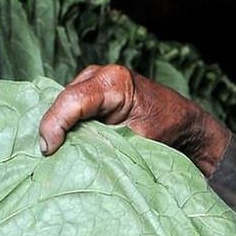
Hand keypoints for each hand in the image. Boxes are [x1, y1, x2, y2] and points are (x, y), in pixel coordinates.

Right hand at [36, 63, 231, 173]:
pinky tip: (62, 146)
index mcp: (114, 82)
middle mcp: (99, 75)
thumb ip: (105, 145)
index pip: (72, 101)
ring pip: (61, 106)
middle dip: (51, 129)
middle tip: (49, 157)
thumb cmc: (169, 132)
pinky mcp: (89, 95)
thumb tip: (72, 159)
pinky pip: (68, 110)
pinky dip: (64, 128)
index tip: (49, 152)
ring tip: (54, 154)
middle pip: (61, 102)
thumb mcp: (139, 142)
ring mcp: (92, 82)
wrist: (186, 127)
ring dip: (57, 130)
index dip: (54, 126)